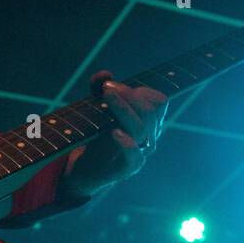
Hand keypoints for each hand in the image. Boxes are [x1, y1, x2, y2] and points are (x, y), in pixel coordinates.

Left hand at [62, 72, 167, 196]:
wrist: (84, 168)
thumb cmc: (96, 136)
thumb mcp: (96, 107)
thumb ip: (98, 87)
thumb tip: (105, 74)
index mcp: (149, 121)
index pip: (159, 101)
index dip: (139, 90)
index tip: (111, 85)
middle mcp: (149, 136)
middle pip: (150, 111)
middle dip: (128, 95)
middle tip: (107, 89)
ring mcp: (141, 153)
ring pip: (141, 128)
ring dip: (124, 110)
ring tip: (107, 98)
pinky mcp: (127, 168)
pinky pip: (134, 157)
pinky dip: (127, 143)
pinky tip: (114, 132)